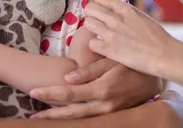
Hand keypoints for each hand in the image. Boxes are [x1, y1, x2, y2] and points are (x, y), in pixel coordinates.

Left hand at [29, 58, 158, 118]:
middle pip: (71, 112)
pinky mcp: (111, 116)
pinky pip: (89, 120)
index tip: (34, 92)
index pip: (70, 93)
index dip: (50, 93)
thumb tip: (68, 77)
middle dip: (50, 114)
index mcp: (102, 89)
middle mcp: (104, 105)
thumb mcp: (111, 61)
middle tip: (30, 117)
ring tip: (42, 119)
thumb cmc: (130, 65)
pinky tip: (63, 118)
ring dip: (60, 119)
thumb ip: (90, 71)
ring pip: (79, 119)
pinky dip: (74, 119)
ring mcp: (108, 113)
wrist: (152, 80)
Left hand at [84, 0, 175, 76]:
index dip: (96, 1)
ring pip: (88, 23)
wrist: (164, 55)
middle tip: (95, 19)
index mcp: (126, 9)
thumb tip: (116, 11)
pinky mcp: (110, 50)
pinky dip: (95, 44)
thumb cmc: (158, 37)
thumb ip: (127, 13)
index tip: (95, 4)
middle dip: (91, 13)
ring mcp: (112, 34)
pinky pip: (91, 43)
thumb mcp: (142, 17)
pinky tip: (102, 46)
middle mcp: (116, 19)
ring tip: (97, 32)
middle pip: (90, 8)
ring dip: (91, 27)